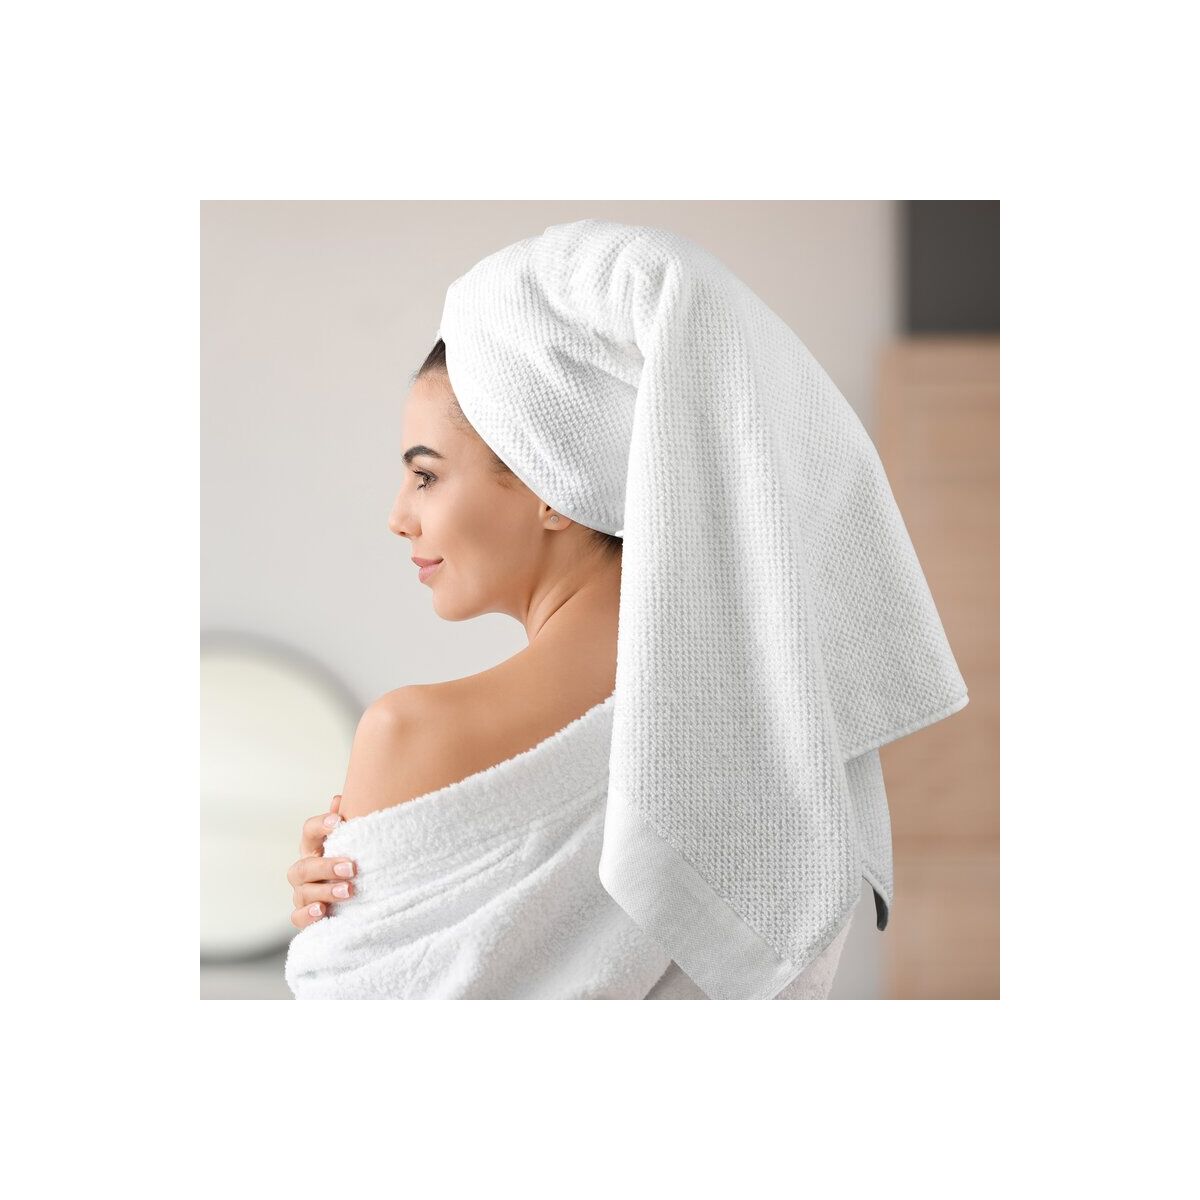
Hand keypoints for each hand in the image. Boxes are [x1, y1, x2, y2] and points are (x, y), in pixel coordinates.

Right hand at [286, 794, 357, 928]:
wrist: (352, 898)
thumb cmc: (350, 861)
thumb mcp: (351, 842)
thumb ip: (346, 822)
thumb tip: (338, 799)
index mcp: (314, 848)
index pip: (309, 832)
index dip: (321, 825)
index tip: (340, 822)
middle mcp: (304, 871)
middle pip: (304, 867)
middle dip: (327, 867)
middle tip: (352, 868)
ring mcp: (302, 894)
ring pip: (302, 892)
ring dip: (325, 891)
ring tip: (348, 891)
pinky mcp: (305, 916)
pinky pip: (297, 917)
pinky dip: (308, 915)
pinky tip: (323, 911)